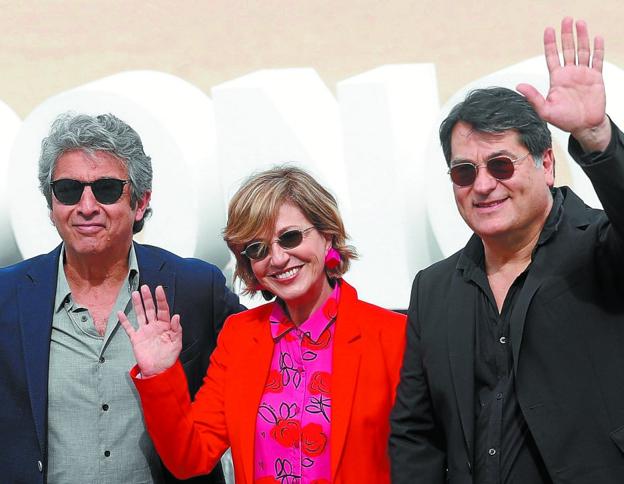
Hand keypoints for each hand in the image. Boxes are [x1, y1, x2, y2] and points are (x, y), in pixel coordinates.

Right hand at [119, 284, 182, 376]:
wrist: (158, 371)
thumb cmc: (169, 357)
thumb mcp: (177, 343)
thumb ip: (177, 329)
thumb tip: (177, 315)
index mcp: (165, 325)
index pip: (163, 309)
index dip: (161, 299)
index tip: (159, 288)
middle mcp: (154, 326)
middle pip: (151, 309)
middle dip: (148, 298)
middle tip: (145, 287)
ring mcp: (145, 331)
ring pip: (140, 315)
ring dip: (138, 305)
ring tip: (135, 293)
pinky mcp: (136, 339)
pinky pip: (129, 328)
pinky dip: (124, 321)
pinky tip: (120, 313)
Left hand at [517, 17, 610, 151]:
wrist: (584, 127)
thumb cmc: (564, 120)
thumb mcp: (545, 110)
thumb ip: (533, 97)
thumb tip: (519, 86)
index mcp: (557, 79)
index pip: (552, 57)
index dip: (550, 43)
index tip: (549, 30)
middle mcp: (570, 74)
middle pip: (568, 49)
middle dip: (567, 35)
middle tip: (566, 19)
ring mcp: (583, 74)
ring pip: (583, 51)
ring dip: (582, 37)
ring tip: (580, 23)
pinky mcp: (596, 78)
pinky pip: (597, 60)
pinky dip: (597, 49)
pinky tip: (597, 38)